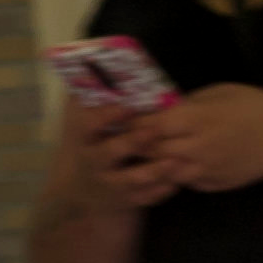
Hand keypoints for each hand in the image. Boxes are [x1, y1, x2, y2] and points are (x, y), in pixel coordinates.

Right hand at [70, 92, 186, 208]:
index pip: (88, 124)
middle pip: (110, 152)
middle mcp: (93, 161)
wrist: (85, 195)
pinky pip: (147, 197)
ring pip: (132, 178)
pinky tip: (178, 179)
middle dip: (133, 141)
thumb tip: (96, 61)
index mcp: (83, 138)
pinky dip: (163, 189)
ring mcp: (109, 183)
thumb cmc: (92, 148)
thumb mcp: (83, 127)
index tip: (127, 105)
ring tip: (175, 160)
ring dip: (155, 169)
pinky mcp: (126, 201)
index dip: (106, 115)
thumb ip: (91, 99)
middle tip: (154, 130)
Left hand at [121, 83, 262, 195]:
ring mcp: (203, 170)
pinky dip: (175, 174)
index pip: (148, 126)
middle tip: (127, 140)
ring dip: (153, 164)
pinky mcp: (213, 185)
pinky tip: (175, 165)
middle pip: (151, 151)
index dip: (133, 124)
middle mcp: (195, 148)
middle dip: (137, 145)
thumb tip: (163, 109)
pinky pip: (184, 182)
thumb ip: (188, 103)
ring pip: (163, 171)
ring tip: (148, 155)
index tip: (123, 120)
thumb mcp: (219, 92)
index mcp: (194, 119)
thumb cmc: (256, 107)